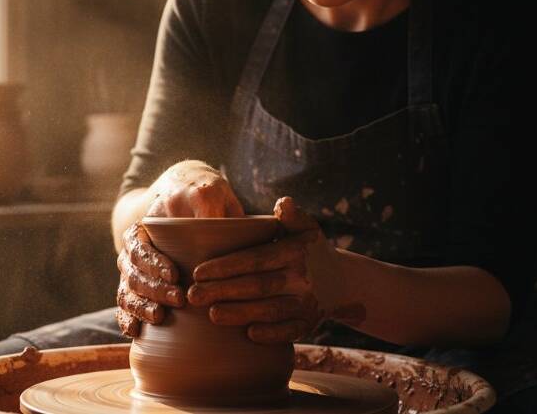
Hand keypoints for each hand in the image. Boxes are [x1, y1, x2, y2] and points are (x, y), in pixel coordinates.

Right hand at [116, 161, 245, 336]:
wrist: (188, 201)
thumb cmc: (202, 199)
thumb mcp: (207, 193)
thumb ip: (209, 205)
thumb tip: (216, 226)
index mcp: (145, 226)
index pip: (140, 245)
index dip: (154, 262)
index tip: (174, 274)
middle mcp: (134, 248)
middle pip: (133, 272)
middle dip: (154, 288)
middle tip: (178, 299)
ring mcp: (132, 269)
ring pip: (127, 289)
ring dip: (142, 305)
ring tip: (160, 317)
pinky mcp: (136, 288)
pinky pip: (124, 304)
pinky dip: (126, 318)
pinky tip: (136, 330)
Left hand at [187, 197, 342, 343]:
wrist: (343, 282)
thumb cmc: (311, 251)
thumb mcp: (306, 228)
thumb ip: (292, 215)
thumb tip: (283, 202)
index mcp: (295, 251)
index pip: (255, 259)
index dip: (226, 266)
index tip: (197, 272)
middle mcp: (302, 278)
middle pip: (258, 286)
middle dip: (223, 291)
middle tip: (193, 295)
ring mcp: (307, 304)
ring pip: (270, 310)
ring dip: (240, 314)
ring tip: (211, 315)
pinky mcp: (310, 325)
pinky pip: (289, 332)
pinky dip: (271, 334)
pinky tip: (248, 334)